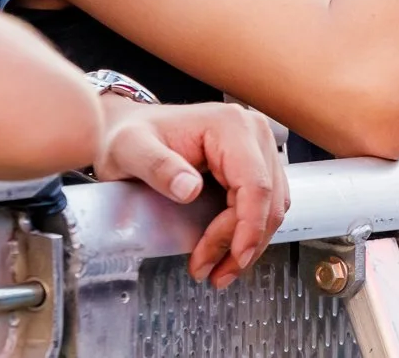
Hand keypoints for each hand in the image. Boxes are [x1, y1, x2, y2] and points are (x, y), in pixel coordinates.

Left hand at [93, 98, 289, 288]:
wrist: (127, 131)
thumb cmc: (129, 137)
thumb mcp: (132, 151)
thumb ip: (158, 167)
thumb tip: (190, 189)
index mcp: (230, 126)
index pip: (255, 184)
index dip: (250, 227)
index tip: (237, 257)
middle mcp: (252, 132)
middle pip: (267, 199)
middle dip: (244, 243)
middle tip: (213, 273)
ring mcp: (255, 147)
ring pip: (271, 206)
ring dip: (249, 243)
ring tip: (217, 269)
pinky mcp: (252, 164)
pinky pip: (264, 204)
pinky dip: (248, 232)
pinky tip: (225, 250)